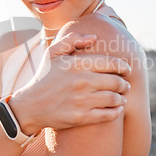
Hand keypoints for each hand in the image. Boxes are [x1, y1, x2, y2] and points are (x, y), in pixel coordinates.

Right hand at [9, 32, 130, 134]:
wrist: (29, 106)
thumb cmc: (43, 77)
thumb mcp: (52, 53)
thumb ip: (72, 40)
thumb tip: (94, 38)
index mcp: (77, 64)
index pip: (111, 63)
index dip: (124, 67)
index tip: (126, 70)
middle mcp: (81, 81)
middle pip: (116, 82)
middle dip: (125, 84)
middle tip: (125, 85)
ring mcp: (81, 100)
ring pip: (114, 99)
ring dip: (122, 98)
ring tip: (121, 97)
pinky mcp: (81, 117)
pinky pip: (107, 115)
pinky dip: (116, 112)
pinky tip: (117, 109)